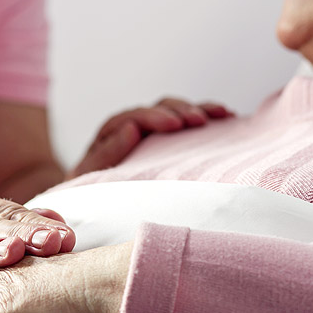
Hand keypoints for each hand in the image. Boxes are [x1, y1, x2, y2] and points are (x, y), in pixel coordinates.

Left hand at [67, 98, 234, 178]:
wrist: (93, 203)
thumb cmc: (90, 193)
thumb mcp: (88, 176)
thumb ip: (104, 154)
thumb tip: (131, 129)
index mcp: (111, 134)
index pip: (134, 118)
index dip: (155, 117)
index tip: (175, 125)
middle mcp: (132, 128)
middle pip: (158, 109)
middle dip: (180, 111)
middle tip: (198, 120)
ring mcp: (152, 134)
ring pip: (175, 112)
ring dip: (198, 110)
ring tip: (220, 114)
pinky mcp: (167, 141)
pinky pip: (187, 123)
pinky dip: (206, 116)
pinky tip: (225, 117)